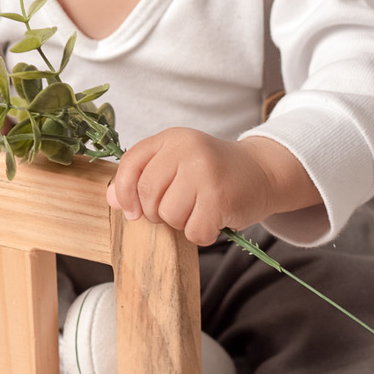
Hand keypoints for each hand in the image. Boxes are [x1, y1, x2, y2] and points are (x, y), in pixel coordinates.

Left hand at [105, 128, 316, 247]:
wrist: (263, 172)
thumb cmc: (215, 171)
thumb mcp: (177, 163)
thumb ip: (143, 176)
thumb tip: (110, 198)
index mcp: (172, 138)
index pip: (131, 164)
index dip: (124, 192)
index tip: (132, 210)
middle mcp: (188, 150)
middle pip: (148, 194)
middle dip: (157, 212)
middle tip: (178, 208)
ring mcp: (205, 173)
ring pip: (169, 215)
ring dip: (182, 223)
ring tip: (199, 210)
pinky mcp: (221, 198)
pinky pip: (194, 231)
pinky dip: (202, 234)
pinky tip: (214, 220)